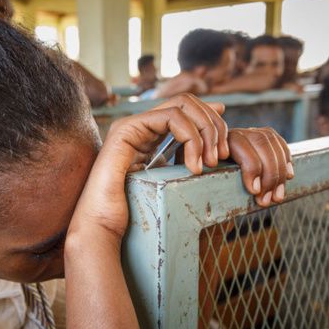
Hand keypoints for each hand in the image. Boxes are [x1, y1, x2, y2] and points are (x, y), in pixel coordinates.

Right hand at [69, 95, 294, 247]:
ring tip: (209, 163)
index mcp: (149, 136)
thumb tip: (210, 152)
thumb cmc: (133, 215)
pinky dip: (191, 138)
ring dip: (205, 132)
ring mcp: (131, 125)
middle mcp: (140, 126)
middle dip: (213, 125)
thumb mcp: (169, 184)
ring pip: (182, 105)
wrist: (102, 226)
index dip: (211, 116)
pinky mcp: (126, 130)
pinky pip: (170, 118)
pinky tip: (193, 165)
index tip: (227, 136)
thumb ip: (184, 164)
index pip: (186, 109)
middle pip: (188, 102)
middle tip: (220, 156)